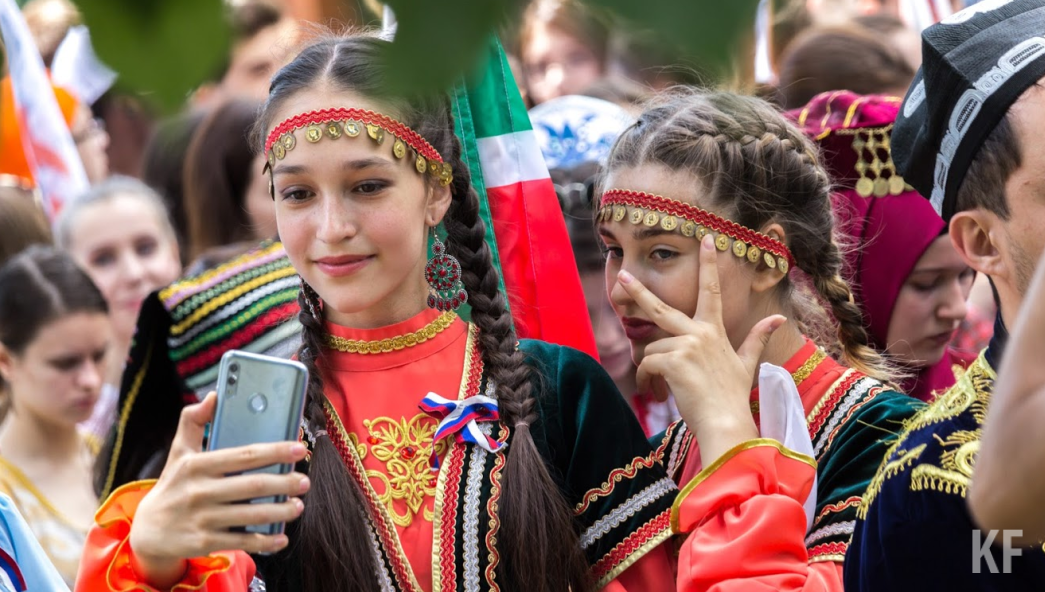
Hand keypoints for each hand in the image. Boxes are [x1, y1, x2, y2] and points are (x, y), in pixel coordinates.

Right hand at [128, 393, 309, 587]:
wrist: (146, 531)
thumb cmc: (172, 484)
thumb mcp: (178, 452)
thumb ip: (193, 421)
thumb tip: (214, 394)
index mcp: (196, 465)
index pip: (244, 455)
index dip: (275, 451)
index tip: (299, 448)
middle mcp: (199, 491)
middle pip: (253, 486)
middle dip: (284, 483)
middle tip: (304, 481)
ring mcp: (202, 518)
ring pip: (251, 516)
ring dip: (280, 511)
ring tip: (298, 506)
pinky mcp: (203, 542)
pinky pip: (241, 541)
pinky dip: (265, 541)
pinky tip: (281, 538)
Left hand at [616, 234, 786, 464]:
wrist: (725, 422)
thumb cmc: (732, 396)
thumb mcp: (746, 364)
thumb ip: (757, 338)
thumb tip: (779, 318)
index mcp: (714, 331)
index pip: (711, 291)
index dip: (709, 264)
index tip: (706, 239)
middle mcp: (699, 333)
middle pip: (661, 308)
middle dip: (639, 291)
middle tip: (622, 275)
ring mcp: (686, 345)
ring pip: (651, 349)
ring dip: (650, 368)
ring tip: (661, 387)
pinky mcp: (672, 361)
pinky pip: (647, 364)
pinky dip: (647, 379)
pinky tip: (656, 391)